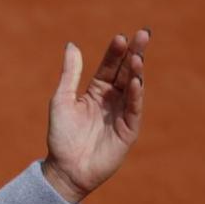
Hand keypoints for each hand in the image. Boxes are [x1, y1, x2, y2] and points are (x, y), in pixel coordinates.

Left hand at [42, 29, 149, 203]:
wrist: (65, 169)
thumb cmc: (61, 136)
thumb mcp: (62, 99)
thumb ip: (70, 73)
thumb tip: (72, 45)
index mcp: (96, 91)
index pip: (110, 66)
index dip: (115, 52)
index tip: (120, 37)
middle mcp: (112, 100)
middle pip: (126, 72)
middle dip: (135, 53)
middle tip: (143, 34)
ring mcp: (121, 114)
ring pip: (133, 88)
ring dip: (137, 72)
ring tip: (138, 56)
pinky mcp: (128, 130)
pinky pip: (133, 109)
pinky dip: (135, 95)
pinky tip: (136, 81)